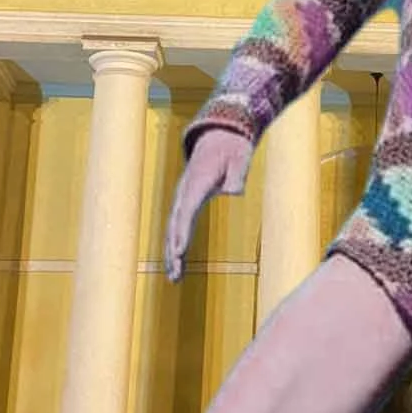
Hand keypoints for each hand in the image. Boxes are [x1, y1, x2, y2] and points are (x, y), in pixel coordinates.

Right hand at [164, 129, 252, 280]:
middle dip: (173, 250)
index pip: (187, 211)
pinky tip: (177, 264)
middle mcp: (185, 191)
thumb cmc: (233, 148)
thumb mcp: (240, 157)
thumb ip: (236, 175)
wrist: (221, 135)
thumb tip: (234, 191)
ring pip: (173, 228)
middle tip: (175, 274)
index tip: (180, 251)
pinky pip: (178, 226)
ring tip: (174, 277)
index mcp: (196, 181)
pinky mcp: (186, 202)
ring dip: (172, 253)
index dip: (183, 232)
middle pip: (176, 224)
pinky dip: (175, 244)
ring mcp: (183, 197)